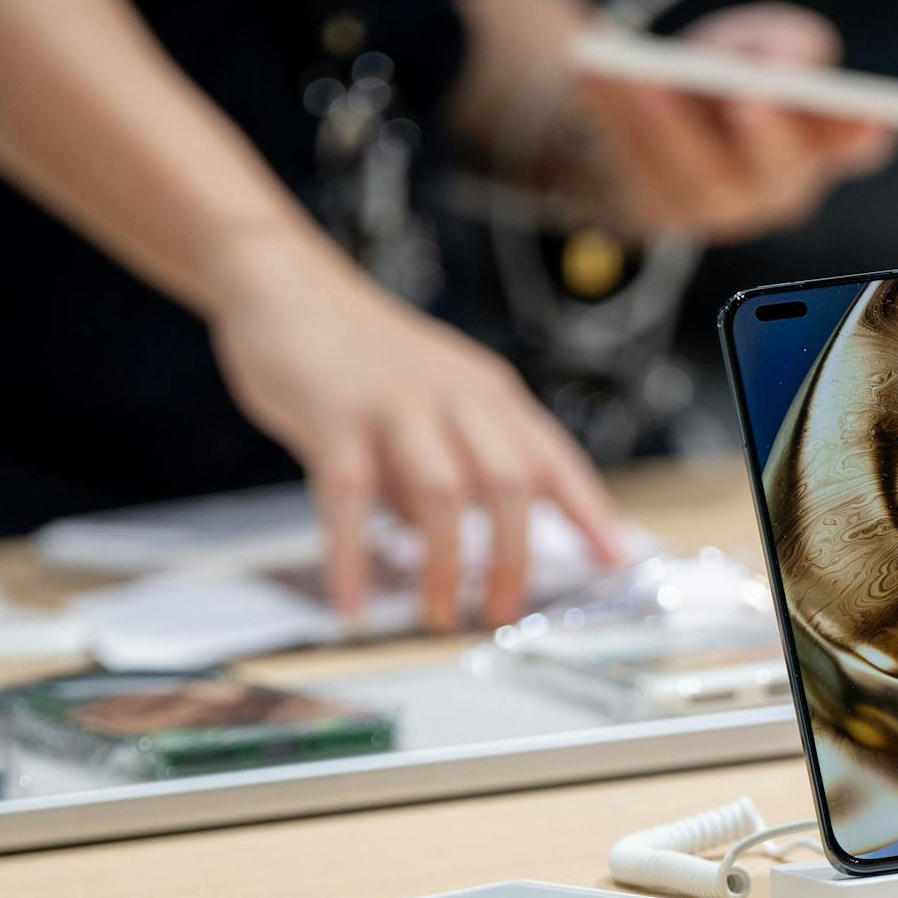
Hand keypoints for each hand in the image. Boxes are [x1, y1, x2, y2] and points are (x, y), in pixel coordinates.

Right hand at [209, 257, 624, 632]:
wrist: (284, 283)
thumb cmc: (357, 350)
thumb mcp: (424, 400)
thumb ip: (438, 466)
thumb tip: (438, 541)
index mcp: (485, 391)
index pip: (551, 456)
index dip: (588, 511)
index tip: (614, 559)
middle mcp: (452, 395)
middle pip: (508, 482)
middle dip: (512, 557)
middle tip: (498, 612)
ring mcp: (395, 404)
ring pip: (443, 493)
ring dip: (444, 565)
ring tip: (435, 614)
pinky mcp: (335, 417)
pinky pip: (348, 498)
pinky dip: (352, 557)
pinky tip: (352, 602)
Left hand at [575, 2, 897, 239]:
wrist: (634, 118)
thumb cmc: (713, 79)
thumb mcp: (749, 44)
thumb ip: (780, 41)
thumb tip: (791, 59)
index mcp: (816, 143)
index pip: (857, 145)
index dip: (862, 132)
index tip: (866, 110)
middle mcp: (774, 187)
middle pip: (775, 173)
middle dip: (765, 132)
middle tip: (748, 93)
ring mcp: (713, 210)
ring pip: (693, 174)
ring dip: (666, 122)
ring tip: (640, 77)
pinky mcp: (654, 213)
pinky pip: (632, 170)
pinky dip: (610, 119)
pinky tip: (591, 76)